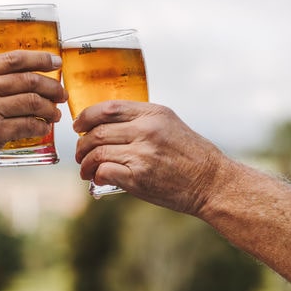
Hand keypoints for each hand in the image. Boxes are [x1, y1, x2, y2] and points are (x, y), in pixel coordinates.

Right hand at [0, 50, 66, 187]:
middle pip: (28, 80)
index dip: (40, 58)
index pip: (14, 58)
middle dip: (52, 86)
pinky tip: (43, 128)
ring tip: (55, 113)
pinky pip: (28, 125)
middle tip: (61, 94)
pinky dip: (41, 127)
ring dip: (50, 108)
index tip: (56, 62)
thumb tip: (20, 78)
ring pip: (31, 102)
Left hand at [73, 100, 225, 215]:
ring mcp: (142, 154)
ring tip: (86, 170)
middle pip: (98, 132)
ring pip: (97, 152)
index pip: (108, 108)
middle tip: (80, 153)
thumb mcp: (170, 125)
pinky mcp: (139, 178)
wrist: (212, 183)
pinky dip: (96, 175)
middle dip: (82, 144)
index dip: (86, 117)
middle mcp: (146, 130)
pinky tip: (97, 179)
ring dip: (85, 163)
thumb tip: (107, 126)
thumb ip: (142, 121)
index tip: (78, 126)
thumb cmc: (192, 156)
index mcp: (153, 114)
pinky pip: (104, 171)